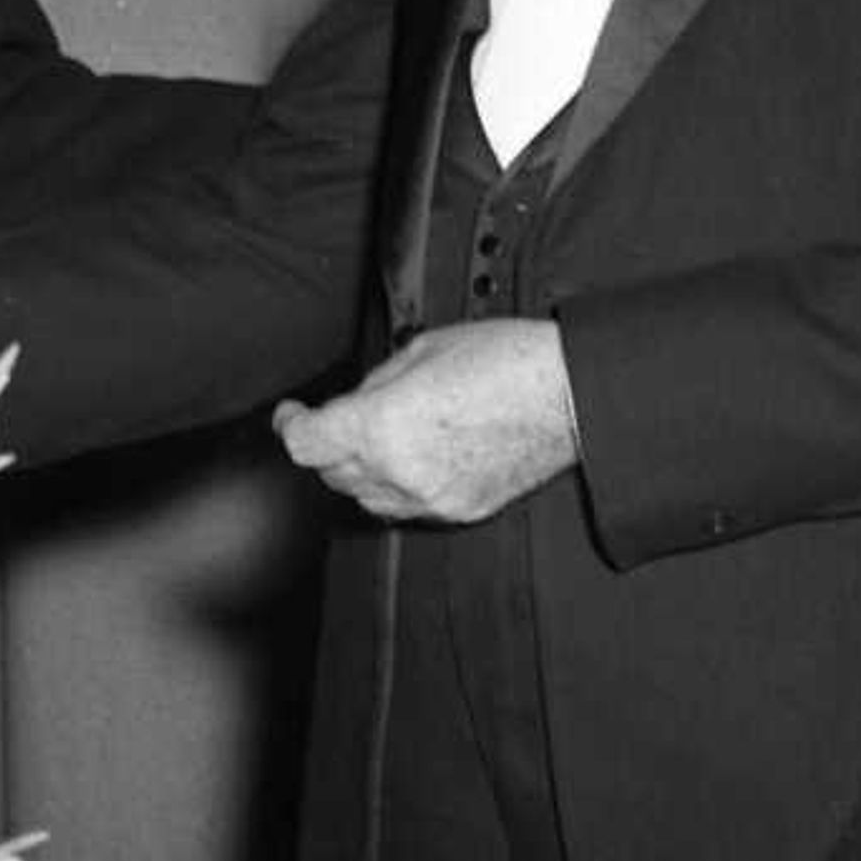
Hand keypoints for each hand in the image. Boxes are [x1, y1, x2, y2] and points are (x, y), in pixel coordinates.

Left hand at [273, 320, 577, 524]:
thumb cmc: (504, 360)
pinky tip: (417, 456)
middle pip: (332, 474)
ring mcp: (430, 498)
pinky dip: (399, 486)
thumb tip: (355, 403)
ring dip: (361, 470)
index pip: (306, 444)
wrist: (569, 393)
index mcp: (380, 425)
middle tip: (343, 416)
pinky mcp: (459, 511)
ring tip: (383, 436)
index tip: (292, 414)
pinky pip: (408, 507)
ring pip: (366, 498)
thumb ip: (375, 384)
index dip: (291, 426)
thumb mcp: (421, 349)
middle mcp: (398, 472)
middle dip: (329, 444)